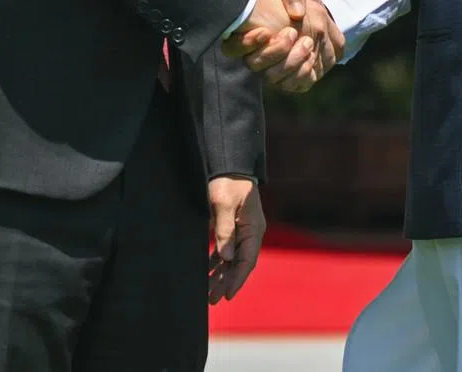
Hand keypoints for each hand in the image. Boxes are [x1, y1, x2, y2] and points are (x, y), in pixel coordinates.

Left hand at [207, 175, 265, 302]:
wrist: (228, 162)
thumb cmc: (227, 181)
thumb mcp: (223, 204)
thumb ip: (224, 231)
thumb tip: (225, 257)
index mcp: (253, 228)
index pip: (247, 260)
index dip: (237, 280)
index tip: (227, 296)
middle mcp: (250, 231)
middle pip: (240, 263)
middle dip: (227, 282)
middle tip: (212, 300)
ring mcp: (242, 229)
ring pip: (232, 258)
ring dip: (221, 274)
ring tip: (208, 292)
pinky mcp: (232, 225)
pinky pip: (226, 248)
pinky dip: (218, 261)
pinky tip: (208, 272)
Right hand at [223, 0, 344, 92]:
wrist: (321, 21)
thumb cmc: (299, 3)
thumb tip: (296, 13)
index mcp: (248, 33)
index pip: (231, 47)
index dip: (244, 44)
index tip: (265, 31)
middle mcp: (256, 56)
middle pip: (253, 65)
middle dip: (274, 51)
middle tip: (292, 33)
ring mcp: (272, 71)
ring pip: (272, 78)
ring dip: (291, 61)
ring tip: (307, 42)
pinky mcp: (292, 81)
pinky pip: (294, 85)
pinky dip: (303, 72)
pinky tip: (312, 56)